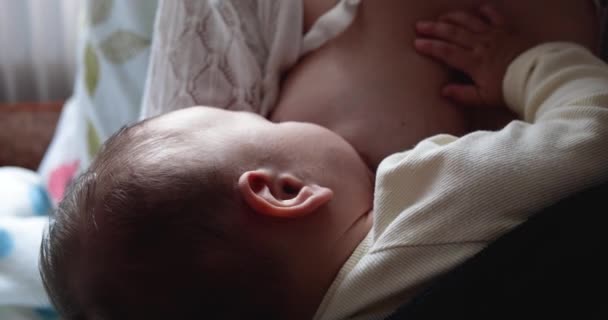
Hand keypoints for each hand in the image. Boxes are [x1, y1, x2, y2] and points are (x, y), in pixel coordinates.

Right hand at [414, 5, 530, 107]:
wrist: (537, 76)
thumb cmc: (509, 89)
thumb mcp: (484, 98)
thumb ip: (463, 94)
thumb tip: (443, 91)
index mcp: (473, 62)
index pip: (446, 52)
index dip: (430, 46)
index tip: (416, 43)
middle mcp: (480, 45)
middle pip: (453, 33)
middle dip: (434, 28)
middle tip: (419, 25)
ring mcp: (494, 35)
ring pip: (469, 21)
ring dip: (452, 17)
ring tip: (440, 16)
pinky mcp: (507, 30)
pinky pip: (494, 16)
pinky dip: (485, 11)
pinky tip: (477, 9)